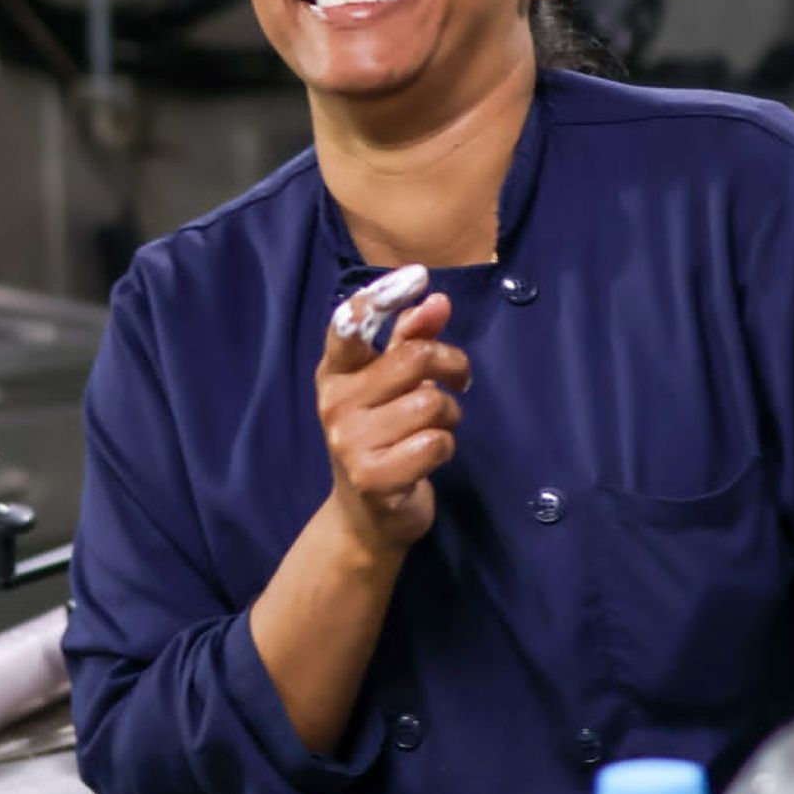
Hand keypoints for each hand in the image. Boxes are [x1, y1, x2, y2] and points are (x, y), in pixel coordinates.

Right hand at [316, 292, 469, 561]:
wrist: (366, 517)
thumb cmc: (385, 437)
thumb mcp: (392, 385)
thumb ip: (411, 339)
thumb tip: (436, 298)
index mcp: (335, 372)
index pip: (349, 323)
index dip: (384, 296)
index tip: (419, 276)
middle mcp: (335, 402)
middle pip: (413, 359)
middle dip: (450, 365)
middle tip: (458, 379)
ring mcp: (350, 441)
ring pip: (430, 403)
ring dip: (449, 415)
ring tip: (435, 427)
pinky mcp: (372, 476)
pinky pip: (435, 443)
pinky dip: (445, 447)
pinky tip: (429, 456)